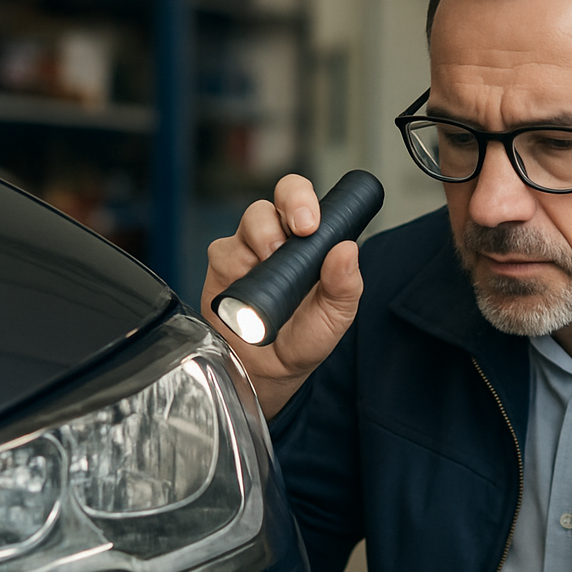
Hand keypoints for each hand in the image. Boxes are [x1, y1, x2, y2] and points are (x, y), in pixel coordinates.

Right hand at [202, 174, 362, 418]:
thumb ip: (345, 284)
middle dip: (289, 205)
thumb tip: (348, 249)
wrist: (269, 370)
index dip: (306, 200)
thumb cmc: (304, 337)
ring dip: (264, 238)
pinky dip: (237, 266)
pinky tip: (248, 287)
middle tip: (300, 231)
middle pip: (275, 200)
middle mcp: (277, 238)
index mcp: (308, 242)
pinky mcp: (223, 266)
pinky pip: (224, 251)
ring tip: (274, 267)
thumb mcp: (336, 315)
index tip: (313, 224)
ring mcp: (248, 249)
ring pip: (251, 221)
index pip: (304, 201)